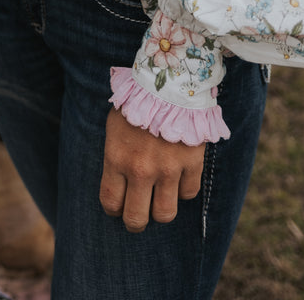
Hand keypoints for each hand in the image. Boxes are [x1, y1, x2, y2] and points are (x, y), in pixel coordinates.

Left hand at [99, 107, 204, 231]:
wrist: (169, 82)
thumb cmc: (137, 102)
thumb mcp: (114, 126)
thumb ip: (114, 156)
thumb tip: (116, 182)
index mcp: (117, 158)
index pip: (111, 203)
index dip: (114, 209)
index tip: (118, 205)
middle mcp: (141, 169)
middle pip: (136, 219)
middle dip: (135, 222)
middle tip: (138, 214)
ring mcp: (168, 168)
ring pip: (165, 214)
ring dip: (160, 209)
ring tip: (159, 197)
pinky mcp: (192, 164)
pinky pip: (188, 194)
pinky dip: (183, 189)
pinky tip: (178, 176)